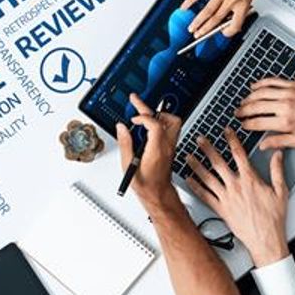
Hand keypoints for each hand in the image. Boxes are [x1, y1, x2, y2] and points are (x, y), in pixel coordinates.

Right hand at [116, 93, 182, 210]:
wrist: (158, 194)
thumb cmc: (145, 184)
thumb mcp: (128, 165)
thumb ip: (125, 144)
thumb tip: (121, 128)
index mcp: (157, 150)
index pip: (156, 124)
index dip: (144, 116)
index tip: (133, 119)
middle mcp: (167, 146)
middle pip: (169, 119)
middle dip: (150, 108)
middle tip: (136, 100)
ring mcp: (171, 146)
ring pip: (173, 122)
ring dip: (159, 115)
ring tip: (143, 114)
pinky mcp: (170, 148)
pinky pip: (169, 129)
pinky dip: (159, 123)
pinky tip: (147, 125)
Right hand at [181, 0, 262, 37]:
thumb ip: (240, 6)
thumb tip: (228, 17)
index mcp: (244, 3)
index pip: (236, 25)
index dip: (228, 32)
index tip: (222, 33)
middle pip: (216, 19)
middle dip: (205, 31)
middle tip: (198, 36)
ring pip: (207, 11)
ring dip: (197, 22)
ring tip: (192, 28)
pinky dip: (190, 1)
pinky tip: (184, 7)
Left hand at [184, 128, 288, 267]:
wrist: (265, 239)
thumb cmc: (273, 218)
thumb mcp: (281, 191)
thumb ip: (277, 170)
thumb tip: (277, 154)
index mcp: (250, 179)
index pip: (238, 153)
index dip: (231, 139)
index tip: (225, 131)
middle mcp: (235, 186)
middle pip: (218, 163)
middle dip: (207, 148)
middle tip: (199, 139)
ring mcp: (226, 198)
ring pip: (207, 178)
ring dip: (196, 166)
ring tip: (188, 156)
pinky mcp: (220, 210)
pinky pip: (205, 196)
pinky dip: (195, 187)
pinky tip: (188, 180)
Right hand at [236, 78, 294, 149]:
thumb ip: (280, 142)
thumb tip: (264, 145)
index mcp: (286, 121)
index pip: (258, 122)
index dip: (247, 124)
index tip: (243, 125)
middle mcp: (285, 105)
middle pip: (256, 106)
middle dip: (243, 110)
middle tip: (237, 113)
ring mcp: (288, 92)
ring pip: (260, 92)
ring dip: (248, 97)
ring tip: (243, 102)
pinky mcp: (292, 84)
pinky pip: (271, 81)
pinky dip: (260, 83)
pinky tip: (254, 87)